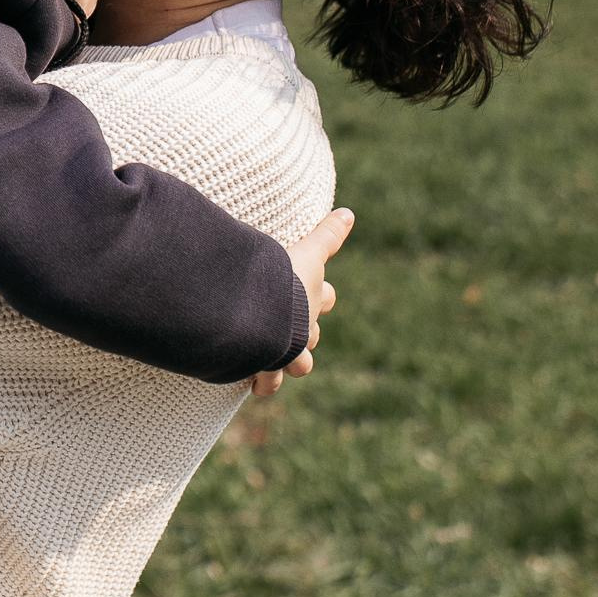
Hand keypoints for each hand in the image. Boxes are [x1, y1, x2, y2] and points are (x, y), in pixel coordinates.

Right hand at [248, 205, 352, 398]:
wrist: (262, 313)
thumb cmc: (283, 279)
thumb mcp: (307, 252)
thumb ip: (327, 235)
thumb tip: (350, 213)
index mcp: (310, 298)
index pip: (325, 296)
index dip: (321, 295)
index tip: (317, 294)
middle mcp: (303, 329)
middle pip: (312, 336)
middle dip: (303, 335)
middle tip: (287, 331)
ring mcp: (287, 352)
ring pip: (297, 365)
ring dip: (285, 364)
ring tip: (268, 364)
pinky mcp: (265, 368)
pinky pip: (266, 383)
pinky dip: (259, 382)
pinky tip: (247, 378)